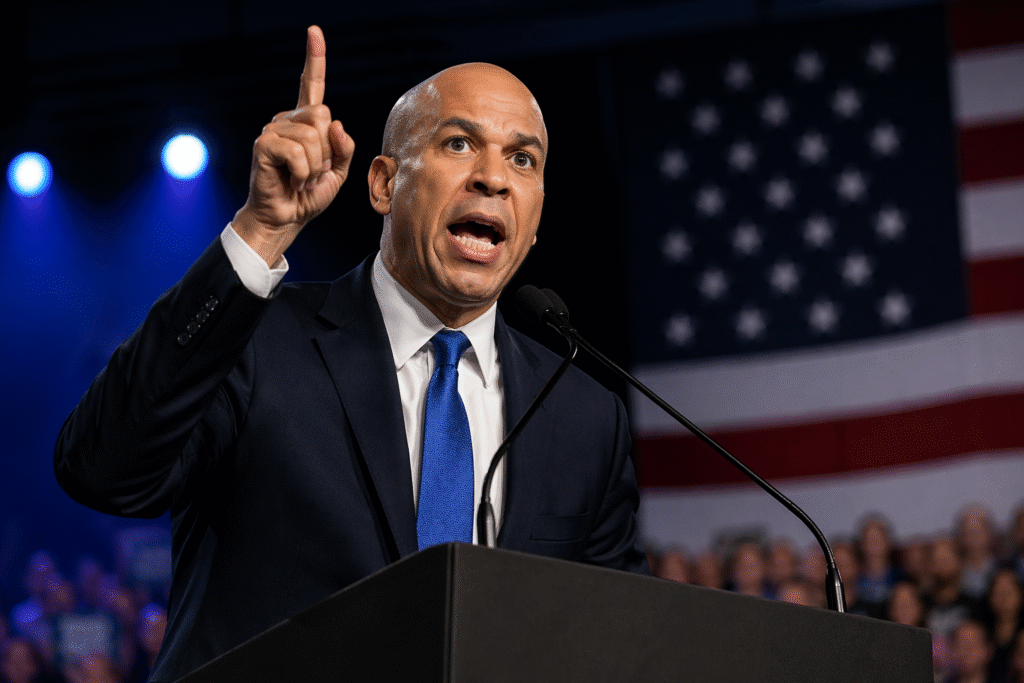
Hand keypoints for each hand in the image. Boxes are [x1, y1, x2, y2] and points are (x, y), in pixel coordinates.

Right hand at [232, 26, 355, 265]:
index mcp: (306, 123)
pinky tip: (292, 180)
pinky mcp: (263, 144)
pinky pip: (298, 151)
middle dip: (328, 149)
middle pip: (324, 115)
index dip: (314, 59)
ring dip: (315, 165)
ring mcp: (273, 130)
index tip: (314, 31)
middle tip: (313, 170)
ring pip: (313, 136)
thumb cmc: (310, 195)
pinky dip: (302, 172)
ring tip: (301, 178)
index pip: (311, 85)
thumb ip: (345, 147)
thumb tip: (337, 125)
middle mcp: (288, 120)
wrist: (287, 218)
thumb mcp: (339, 171)